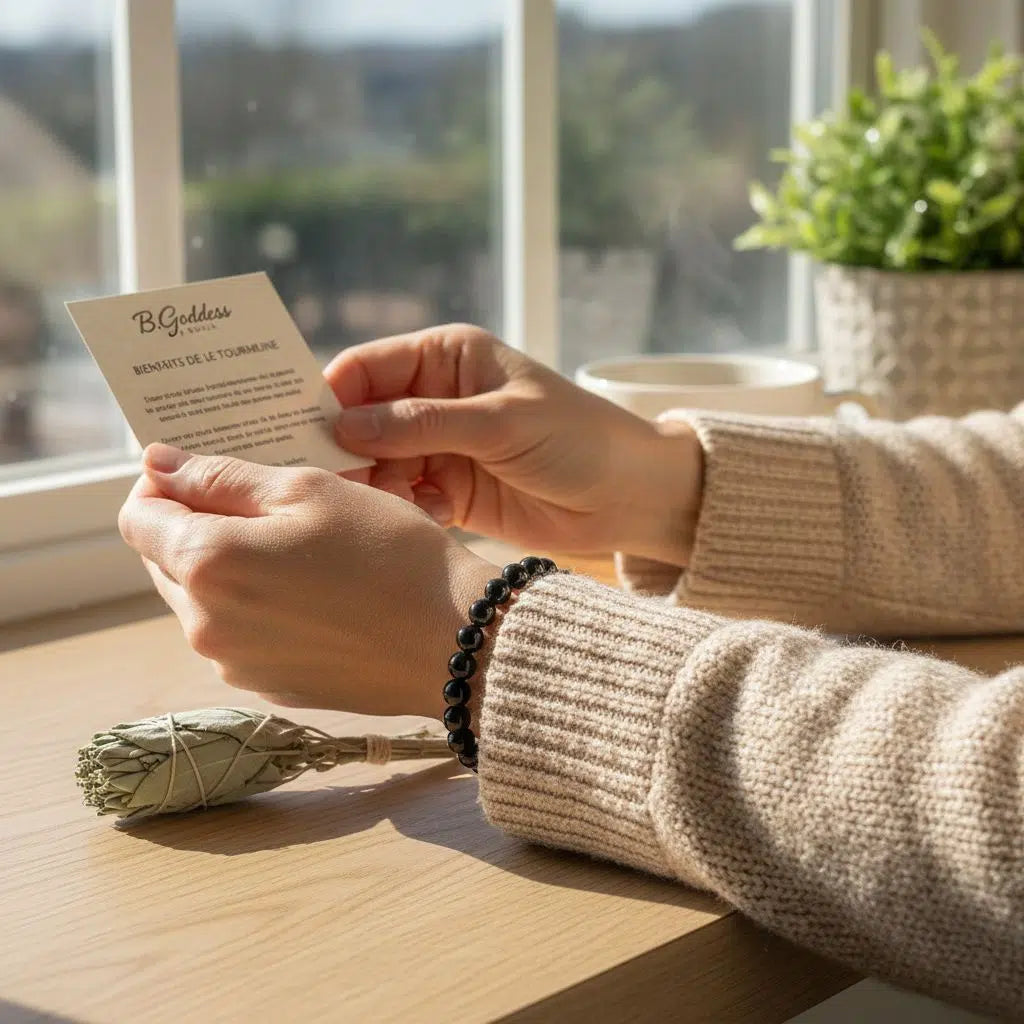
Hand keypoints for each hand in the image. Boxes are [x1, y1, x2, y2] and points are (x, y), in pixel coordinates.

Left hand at [118, 444, 496, 716]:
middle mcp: (204, 624)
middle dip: (197, 525)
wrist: (454, 641)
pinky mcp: (267, 686)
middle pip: (165, 560)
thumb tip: (158, 465)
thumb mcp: (309, 490)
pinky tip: (314, 593)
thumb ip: (222, 477)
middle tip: (264, 505)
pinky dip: (258, 607)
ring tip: (299, 550)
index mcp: (206, 564)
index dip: (161, 486)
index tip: (200, 472)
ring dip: (229, 568)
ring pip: (202, 599)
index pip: (137, 518)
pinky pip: (239, 634)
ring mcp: (234, 663)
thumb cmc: (390, 554)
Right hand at [327, 324, 702, 564]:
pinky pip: (405, 497)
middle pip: (364, 419)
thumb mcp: (501, 422)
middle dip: (345, 449)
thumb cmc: (578, 439)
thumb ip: (423, 424)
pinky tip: (427, 517)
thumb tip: (345, 425)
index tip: (300, 432)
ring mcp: (441, 446)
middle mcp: (436, 398)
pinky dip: (404, 509)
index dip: (332, 397)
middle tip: (324, 480)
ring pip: (378, 464)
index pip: (368, 368)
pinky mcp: (450, 490)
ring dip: (374, 486)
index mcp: (447, 358)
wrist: (629, 497)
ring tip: (385, 504)